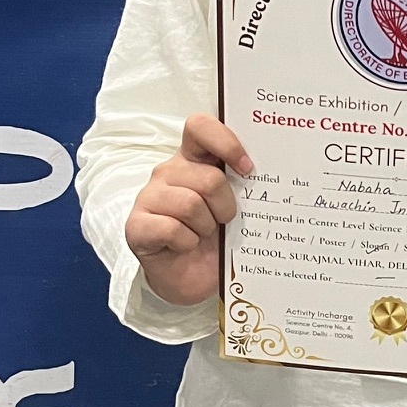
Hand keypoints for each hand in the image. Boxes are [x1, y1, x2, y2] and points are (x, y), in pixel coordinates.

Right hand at [125, 114, 253, 306]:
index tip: (248, 169)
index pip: (200, 127)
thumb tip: (270, 175)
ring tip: (202, 236)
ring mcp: (149, 197)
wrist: (193, 280)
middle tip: (222, 222)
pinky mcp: (136, 226)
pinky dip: (187, 243)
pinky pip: (172, 229)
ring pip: (191, 204)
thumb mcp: (233, 207)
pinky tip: (185, 247)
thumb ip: (242, 185)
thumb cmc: (216, 239)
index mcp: (193, 159)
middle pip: (209, 178)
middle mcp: (169, 172)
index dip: (226, 142)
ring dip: (206, 228)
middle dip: (225, 206)